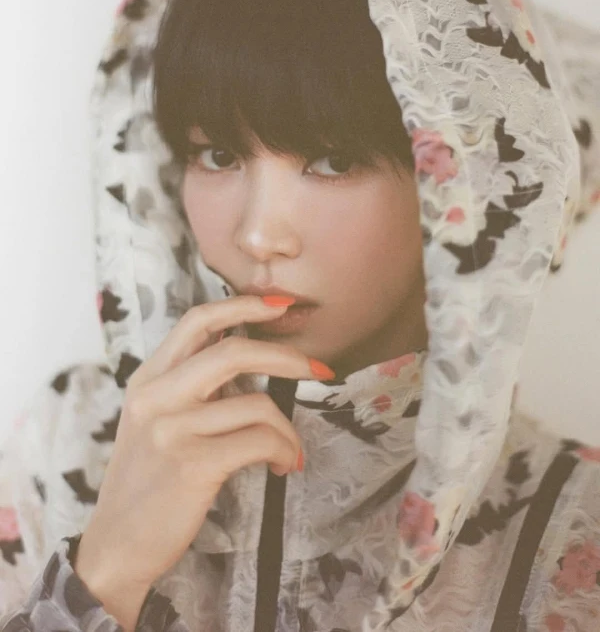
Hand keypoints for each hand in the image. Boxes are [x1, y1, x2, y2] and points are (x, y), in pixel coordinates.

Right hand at [73, 295, 333, 601]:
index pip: (198, 320)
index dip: (244, 304)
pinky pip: (260, 441)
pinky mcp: (193, 464)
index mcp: (149, 377)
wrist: (117, 543)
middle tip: (320, 368)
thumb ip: (190, 383)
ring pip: (258, 404)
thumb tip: (248, 353)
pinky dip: (284, 451)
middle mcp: (157, 395)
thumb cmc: (148, 478)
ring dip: (289, 429)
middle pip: (235, 351)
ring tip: (290, 450)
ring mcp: (173, 429)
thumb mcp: (154, 418)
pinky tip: (284, 466)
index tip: (282, 305)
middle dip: (287, 357)